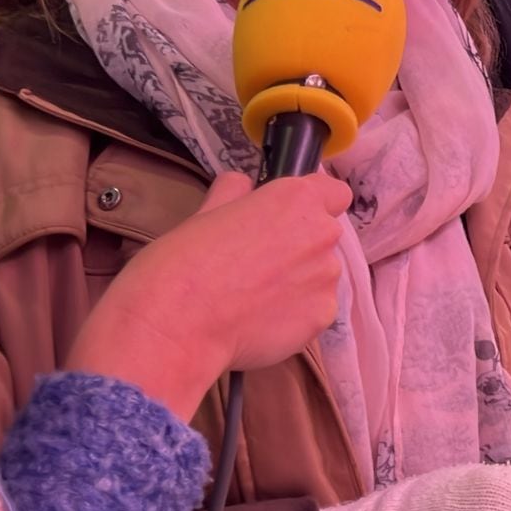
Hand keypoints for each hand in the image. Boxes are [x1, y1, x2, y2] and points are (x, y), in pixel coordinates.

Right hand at [67, 171, 348, 420]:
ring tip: (253, 299)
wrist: (175, 325)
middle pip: (324, 236)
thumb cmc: (182, 263)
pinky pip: (315, 310)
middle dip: (299, 246)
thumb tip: (241, 185)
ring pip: (321, 275)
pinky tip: (258, 322)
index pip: (334, 192)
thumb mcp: (204, 214)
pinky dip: (295, 315)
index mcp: (296, 200)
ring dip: (298, 282)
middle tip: (257, 264)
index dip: (314, 204)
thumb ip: (234, 195)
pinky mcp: (322, 317)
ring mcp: (326, 278)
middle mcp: (322, 234)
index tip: (289, 218)